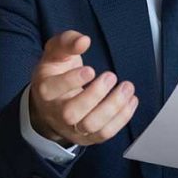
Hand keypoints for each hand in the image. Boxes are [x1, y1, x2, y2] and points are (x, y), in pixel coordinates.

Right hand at [28, 30, 137, 145]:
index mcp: (45, 89)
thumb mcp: (55, 53)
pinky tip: (131, 100)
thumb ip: (67, 42)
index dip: (72, 81)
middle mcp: (56, 113)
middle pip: (71, 113)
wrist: (51, 104)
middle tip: (111, 76)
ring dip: (113, 107)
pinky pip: (104, 133)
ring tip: (127, 87)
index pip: (53, 89)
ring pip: (90, 126)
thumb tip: (84, 40)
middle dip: (95, 95)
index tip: (91, 70)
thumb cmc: (56, 73)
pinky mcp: (87, 137)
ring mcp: (72, 128)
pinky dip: (122, 118)